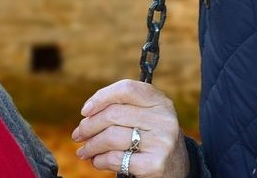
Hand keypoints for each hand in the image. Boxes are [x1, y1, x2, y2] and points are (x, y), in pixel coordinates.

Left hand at [72, 79, 188, 177]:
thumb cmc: (153, 137)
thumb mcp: (147, 116)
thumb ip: (124, 107)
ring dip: (91, 146)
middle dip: (89, 126)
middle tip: (78, 135)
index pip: (126, 89)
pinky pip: (116, 159)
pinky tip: (96, 161)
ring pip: (111, 137)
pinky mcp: (155, 164)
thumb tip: (87, 113)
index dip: (101, 97)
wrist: (178, 167)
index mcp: (160, 101)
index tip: (85, 111)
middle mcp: (164, 119)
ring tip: (83, 151)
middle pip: (113, 114)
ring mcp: (161, 142)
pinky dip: (100, 161)